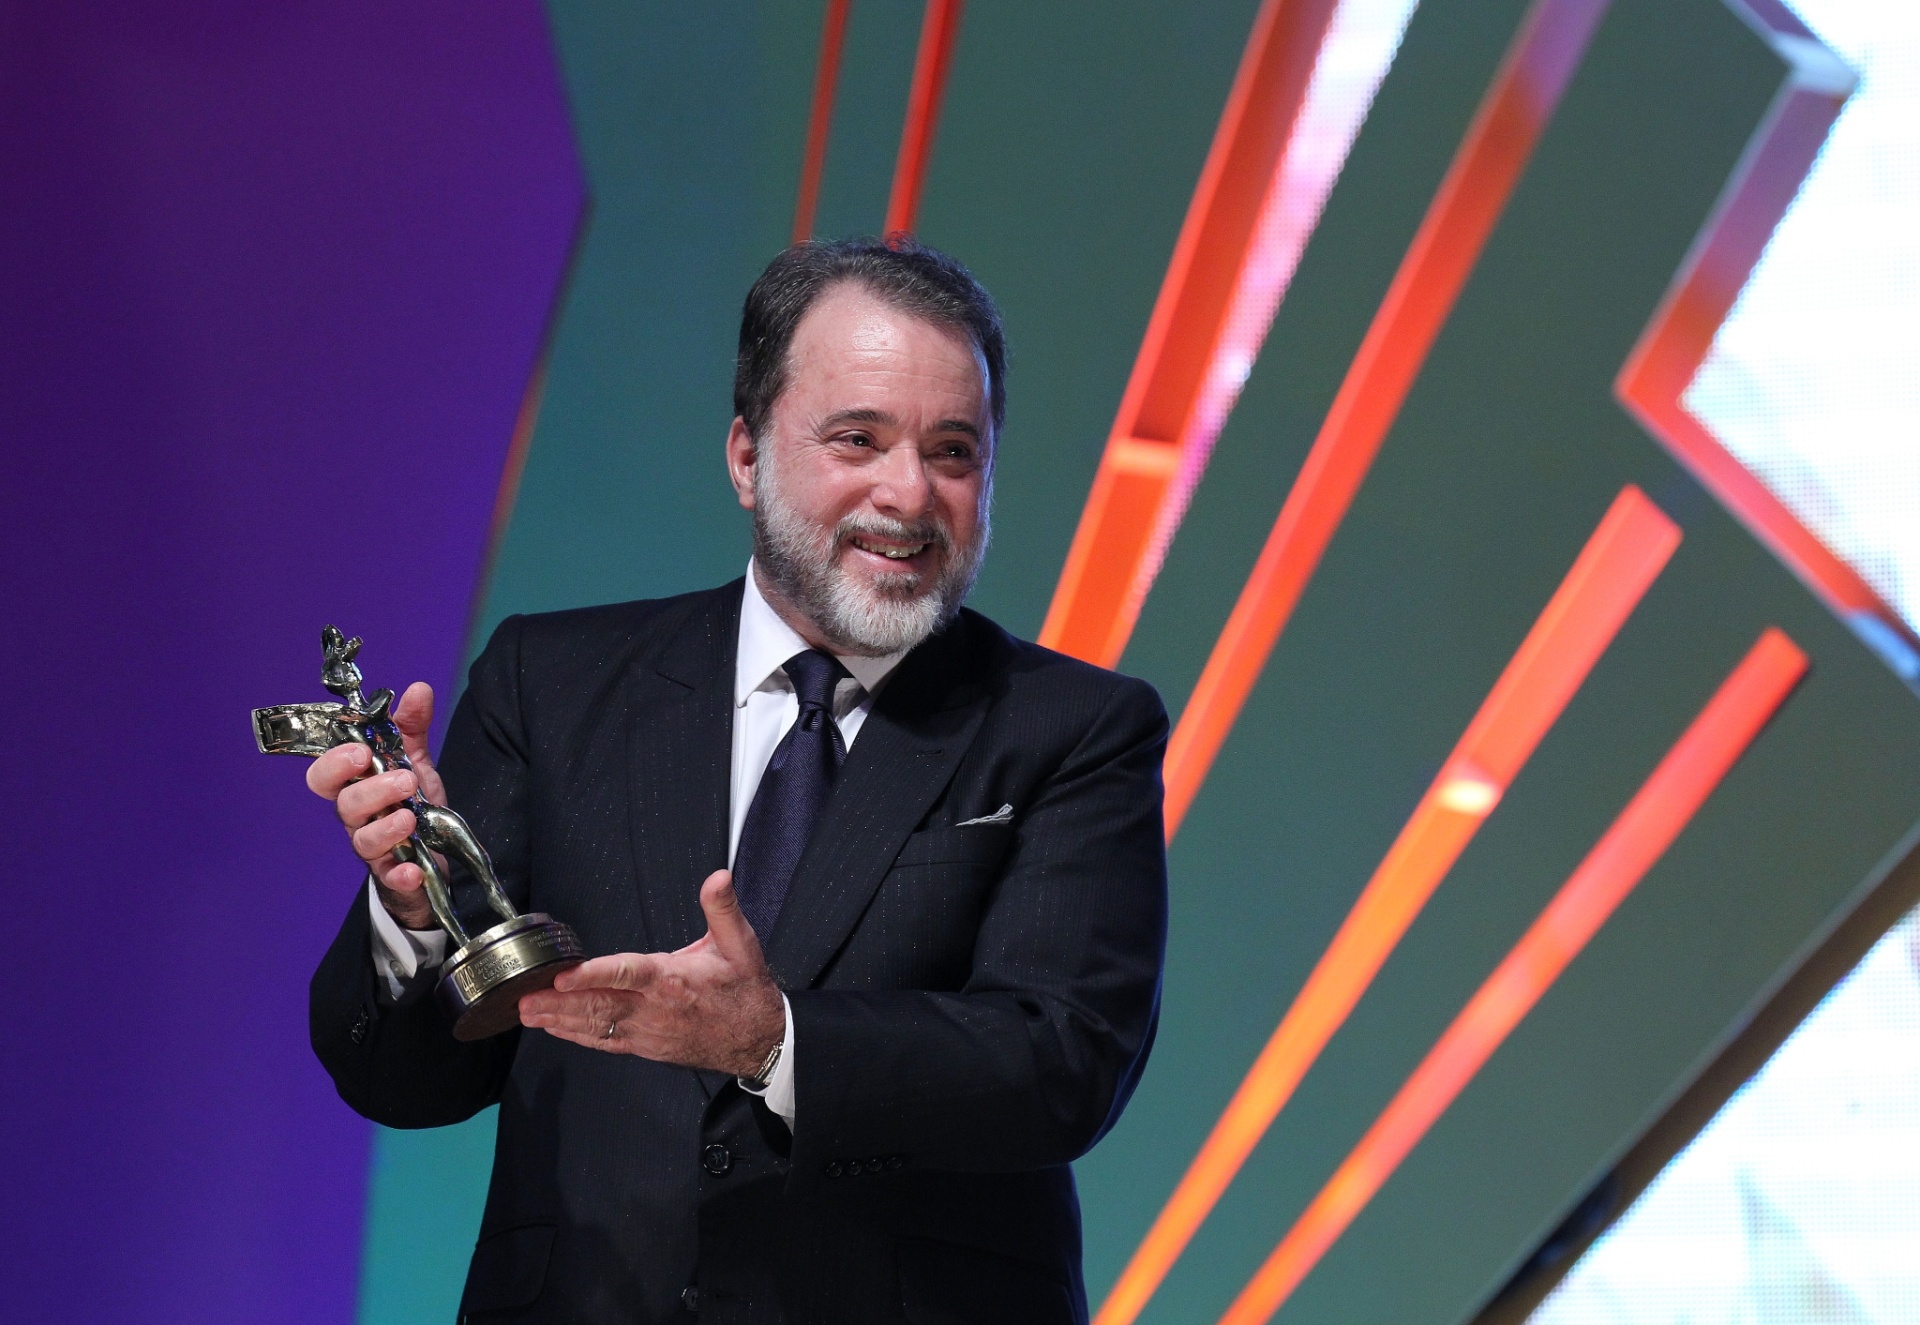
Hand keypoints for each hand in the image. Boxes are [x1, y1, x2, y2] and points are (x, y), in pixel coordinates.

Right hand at [304, 681, 445, 929]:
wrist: (436, 854)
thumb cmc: (412, 804)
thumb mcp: (414, 761)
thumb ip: (411, 728)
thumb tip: (418, 689)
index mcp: (356, 786)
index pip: (324, 776)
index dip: (334, 764)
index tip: (360, 752)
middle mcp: (358, 817)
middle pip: (345, 805)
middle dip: (371, 790)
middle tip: (403, 780)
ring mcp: (374, 848)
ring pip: (362, 840)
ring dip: (385, 827)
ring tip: (411, 817)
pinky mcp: (394, 874)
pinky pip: (390, 878)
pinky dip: (400, 874)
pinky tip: (413, 868)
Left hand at [518, 870, 785, 1076]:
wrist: (757, 1039)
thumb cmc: (745, 990)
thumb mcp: (741, 944)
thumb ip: (723, 908)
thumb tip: (718, 877)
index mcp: (673, 980)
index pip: (627, 973)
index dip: (593, 975)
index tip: (563, 976)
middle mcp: (654, 1008)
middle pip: (599, 1004)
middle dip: (559, 1002)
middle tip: (525, 998)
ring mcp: (646, 1031)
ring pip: (596, 1026)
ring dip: (560, 1020)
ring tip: (528, 1013)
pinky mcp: (644, 1046)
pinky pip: (605, 1041)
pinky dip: (577, 1036)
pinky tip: (555, 1030)